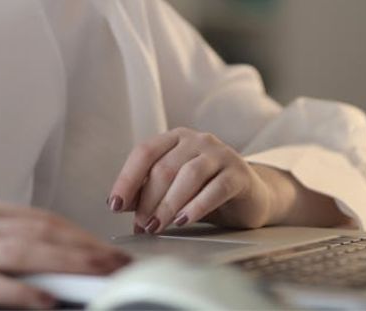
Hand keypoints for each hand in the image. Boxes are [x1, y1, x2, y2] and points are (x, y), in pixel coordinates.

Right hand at [0, 195, 129, 309]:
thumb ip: (2, 254)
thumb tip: (54, 272)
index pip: (42, 218)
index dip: (80, 234)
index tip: (110, 251)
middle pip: (41, 231)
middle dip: (87, 248)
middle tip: (121, 264)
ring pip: (25, 252)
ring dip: (69, 265)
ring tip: (101, 277)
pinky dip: (24, 292)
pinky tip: (48, 301)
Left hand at [108, 127, 281, 233]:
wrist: (250, 196)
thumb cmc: (205, 191)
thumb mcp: (173, 190)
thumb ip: (149, 192)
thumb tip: (121, 205)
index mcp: (176, 138)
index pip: (145, 152)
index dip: (127, 178)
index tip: (115, 204)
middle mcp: (198, 140)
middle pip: (165, 167)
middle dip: (149, 200)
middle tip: (142, 225)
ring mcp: (220, 154)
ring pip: (189, 175)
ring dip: (168, 204)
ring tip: (158, 226)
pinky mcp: (239, 173)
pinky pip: (216, 188)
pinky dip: (197, 206)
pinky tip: (183, 221)